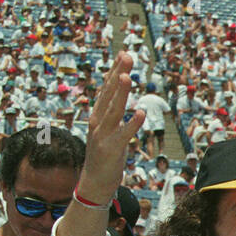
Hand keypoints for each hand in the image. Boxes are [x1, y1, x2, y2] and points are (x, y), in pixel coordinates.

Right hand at [79, 52, 144, 203]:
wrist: (95, 182)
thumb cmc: (105, 154)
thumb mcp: (109, 129)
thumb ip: (114, 112)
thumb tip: (121, 95)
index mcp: (98, 115)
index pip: (107, 88)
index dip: (115, 71)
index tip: (124, 54)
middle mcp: (98, 121)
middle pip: (109, 94)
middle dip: (118, 74)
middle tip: (127, 56)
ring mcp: (103, 134)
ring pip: (113, 110)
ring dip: (120, 93)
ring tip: (127, 77)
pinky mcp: (111, 149)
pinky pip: (123, 134)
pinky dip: (131, 123)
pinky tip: (140, 112)